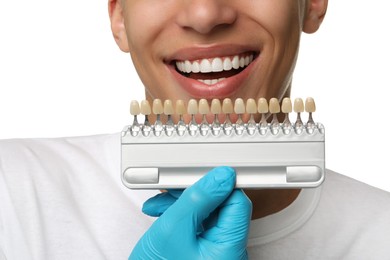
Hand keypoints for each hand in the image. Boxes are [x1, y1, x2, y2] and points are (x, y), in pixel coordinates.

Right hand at [130, 166, 251, 259]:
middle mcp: (228, 250)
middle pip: (221, 205)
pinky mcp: (205, 249)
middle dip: (194, 193)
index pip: (238, 202)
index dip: (220, 184)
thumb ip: (198, 199)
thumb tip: (222, 176)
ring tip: (160, 205)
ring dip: (183, 203)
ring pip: (207, 212)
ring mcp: (216, 250)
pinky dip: (181, 215)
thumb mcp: (172, 229)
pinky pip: (199, 223)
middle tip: (172, 189)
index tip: (201, 173)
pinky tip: (163, 213)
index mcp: (229, 249)